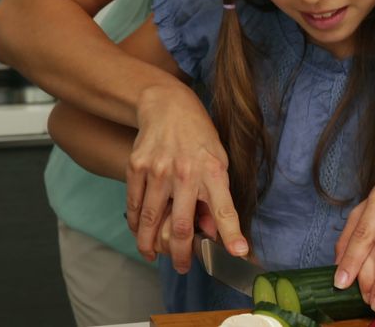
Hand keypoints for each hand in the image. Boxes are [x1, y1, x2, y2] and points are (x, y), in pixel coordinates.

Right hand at [125, 85, 246, 273]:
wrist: (167, 105)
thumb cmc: (199, 136)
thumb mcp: (219, 160)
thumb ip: (216, 195)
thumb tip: (212, 231)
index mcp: (212, 170)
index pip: (225, 208)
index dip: (232, 233)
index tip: (240, 253)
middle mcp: (185, 172)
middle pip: (180, 225)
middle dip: (180, 254)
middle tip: (181, 268)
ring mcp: (158, 170)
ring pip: (151, 220)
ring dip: (150, 245)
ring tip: (154, 256)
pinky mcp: (136, 167)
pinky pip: (134, 205)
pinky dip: (136, 224)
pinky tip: (140, 233)